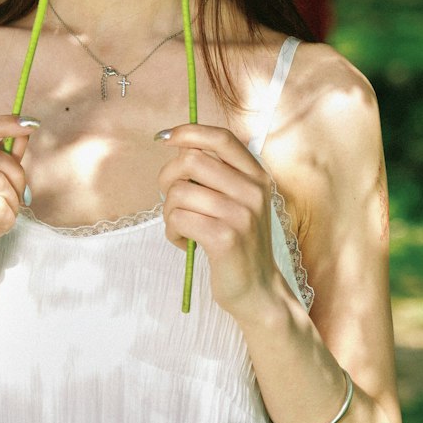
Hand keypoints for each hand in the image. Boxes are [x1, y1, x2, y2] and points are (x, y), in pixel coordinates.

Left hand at [156, 123, 281, 316]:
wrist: (258, 291)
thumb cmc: (239, 244)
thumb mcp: (239, 202)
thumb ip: (217, 175)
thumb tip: (177, 145)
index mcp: (257, 176)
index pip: (221, 138)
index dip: (188, 132)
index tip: (164, 138)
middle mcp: (253, 191)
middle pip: (190, 160)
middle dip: (168, 178)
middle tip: (172, 200)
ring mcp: (241, 214)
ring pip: (179, 192)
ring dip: (168, 212)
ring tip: (181, 228)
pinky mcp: (225, 238)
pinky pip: (177, 219)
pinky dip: (171, 232)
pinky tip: (183, 241)